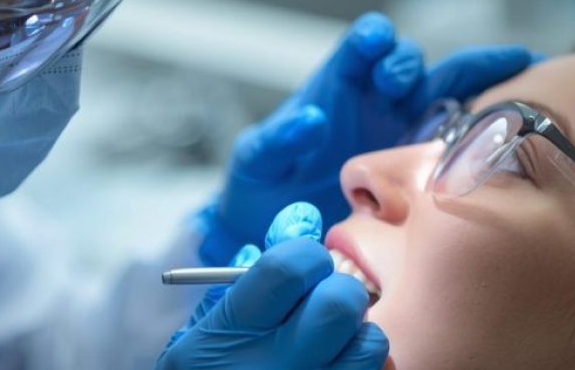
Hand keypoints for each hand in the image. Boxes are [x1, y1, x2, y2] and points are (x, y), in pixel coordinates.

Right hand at [158, 203, 386, 369]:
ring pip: (370, 341)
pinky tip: (337, 360)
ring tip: (331, 335)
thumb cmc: (208, 369)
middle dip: (336, 288)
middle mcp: (270, 367)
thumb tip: (302, 221)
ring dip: (356, 328)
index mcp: (227, 334)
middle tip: (321, 298)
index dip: (305, 255)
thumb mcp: (204, 324)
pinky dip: (363, 359)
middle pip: (339, 302)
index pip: (288, 269)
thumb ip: (248, 273)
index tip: (303, 265)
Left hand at [200, 12, 532, 264]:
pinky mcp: (424, 164)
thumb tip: (310, 118)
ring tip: (448, 97)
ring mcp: (405, 129)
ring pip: (446, 91)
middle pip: (408, 63)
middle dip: (405, 64)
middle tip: (394, 83)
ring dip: (455, 87)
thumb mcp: (258, 159)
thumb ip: (277, 138)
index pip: (362, 47)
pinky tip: (511, 122)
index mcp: (337, 85)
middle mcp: (377, 100)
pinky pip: (461, 138)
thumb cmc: (265, 183)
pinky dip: (484, 125)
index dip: (373, 38)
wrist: (281, 231)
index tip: (375, 41)